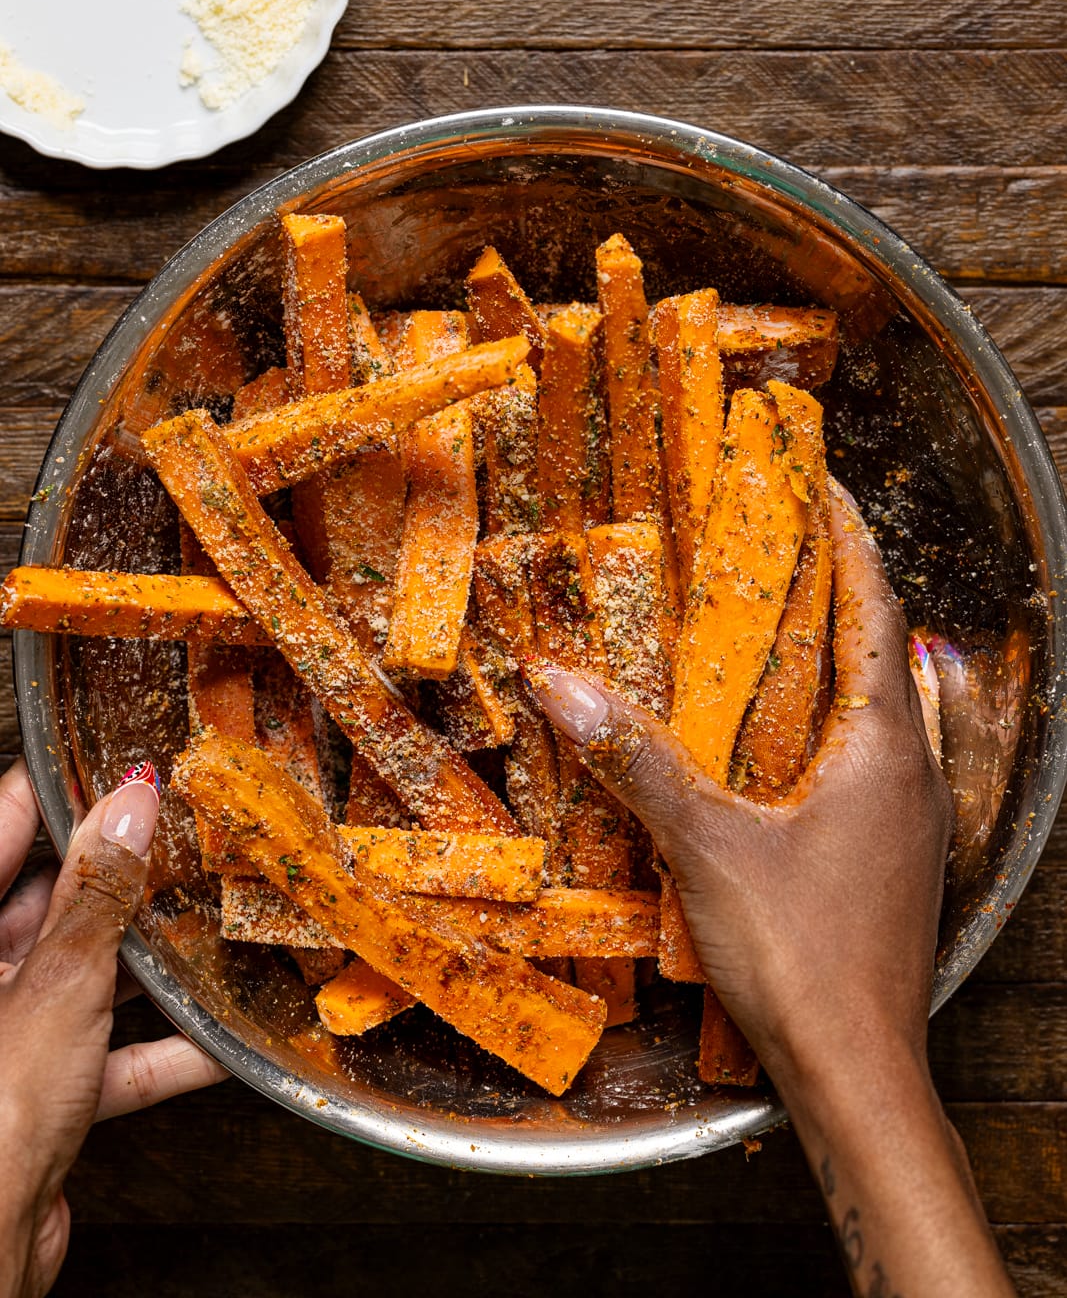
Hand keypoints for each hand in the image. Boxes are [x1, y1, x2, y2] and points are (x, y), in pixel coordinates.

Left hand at [0, 760, 225, 1297]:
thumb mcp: (59, 981)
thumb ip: (99, 894)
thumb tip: (130, 805)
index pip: (4, 827)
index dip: (64, 793)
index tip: (122, 766)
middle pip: (47, 902)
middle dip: (119, 879)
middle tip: (180, 841)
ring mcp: (3, 1038)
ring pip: (82, 977)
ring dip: (148, 964)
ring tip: (205, 926)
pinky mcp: (37, 1094)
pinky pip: (106, 1055)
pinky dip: (160, 1048)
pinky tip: (216, 1039)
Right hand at [529, 479, 952, 1080]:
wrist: (857, 1075)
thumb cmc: (801, 956)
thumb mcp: (705, 846)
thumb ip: (634, 760)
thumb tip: (559, 681)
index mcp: (883, 747)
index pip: (874, 611)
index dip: (850, 542)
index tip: (826, 486)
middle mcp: (909, 773)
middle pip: (879, 653)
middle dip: (834, 591)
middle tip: (782, 546)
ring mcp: (906, 822)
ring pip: (874, 711)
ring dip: (829, 660)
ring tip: (773, 629)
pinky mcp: (888, 861)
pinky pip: (862, 762)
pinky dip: (822, 725)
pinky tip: (774, 746)